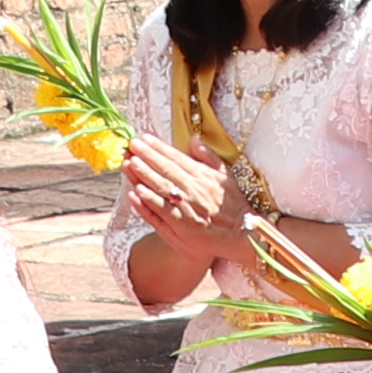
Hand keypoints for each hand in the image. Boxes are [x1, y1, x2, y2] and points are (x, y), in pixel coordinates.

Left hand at [116, 136, 238, 240]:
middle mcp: (193, 190)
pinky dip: (147, 201)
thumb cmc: (233, 205)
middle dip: (147, 156)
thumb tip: (194, 140)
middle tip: (132, 145)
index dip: (159, 147)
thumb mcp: (226, 175)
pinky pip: (160, 211)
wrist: (242, 234)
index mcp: (202, 176)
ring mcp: (185, 208)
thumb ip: (209, 157)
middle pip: (165, 170)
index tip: (144, 138)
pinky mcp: (180, 227)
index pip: (176, 158)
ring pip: (160, 189)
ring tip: (129, 163)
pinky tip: (135, 192)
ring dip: (143, 176)